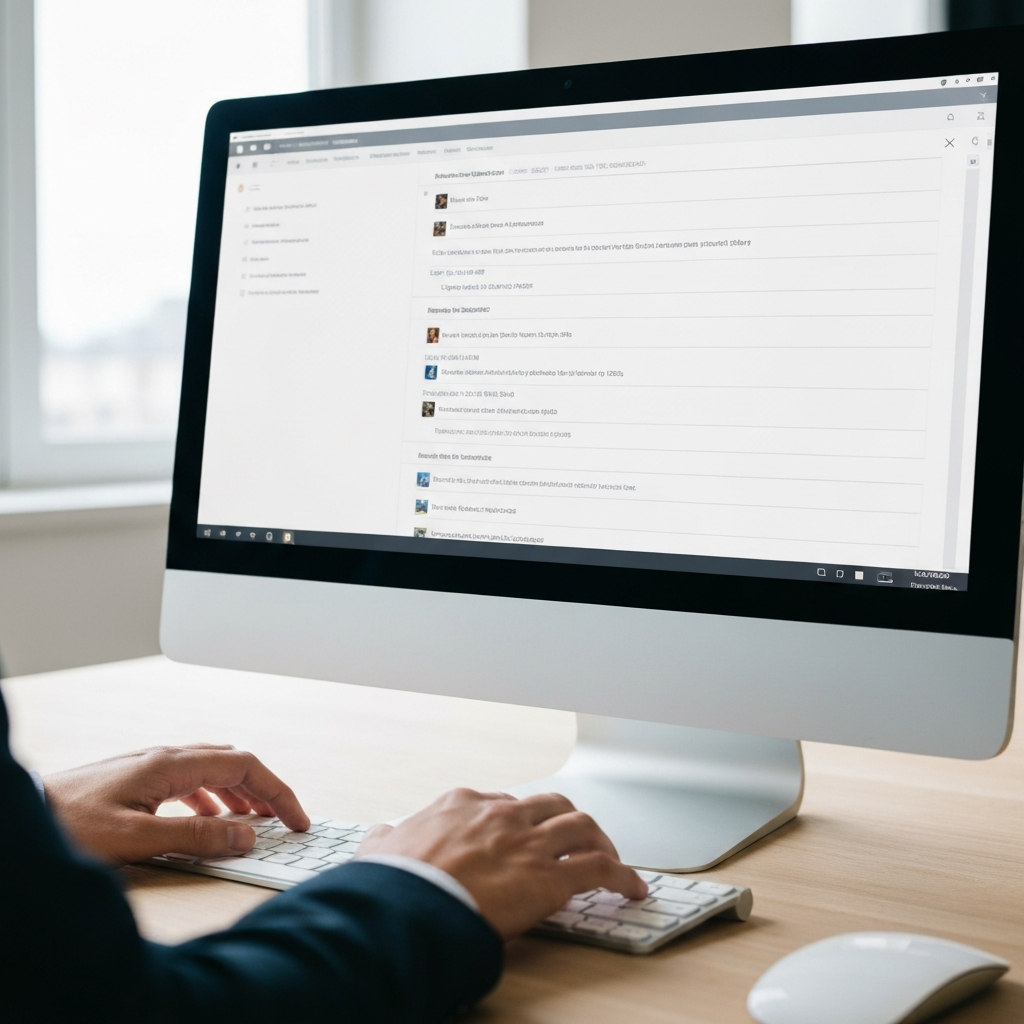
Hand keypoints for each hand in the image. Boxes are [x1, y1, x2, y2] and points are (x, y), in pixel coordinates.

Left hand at [43, 744, 308, 864]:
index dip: (278, 791)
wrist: (26, 817)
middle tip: (285, 821)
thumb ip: (195, 837)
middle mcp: (165, 757)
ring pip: (212, 770)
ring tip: (253, 823)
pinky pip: (190, 782)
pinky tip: (208, 821)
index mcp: (171, 763)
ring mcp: (150, 766)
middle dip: (265, 790)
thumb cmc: (70, 825)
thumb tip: (247, 834)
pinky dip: (213, 799)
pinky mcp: (137, 780)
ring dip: (240, 794)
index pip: (245, 765)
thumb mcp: (137, 839)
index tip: (296, 819)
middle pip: (233, 763)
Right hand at [357, 788, 645, 938]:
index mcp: (463, 804)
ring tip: (609, 857)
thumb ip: (386, 838)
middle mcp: (502, 814)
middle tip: (574, 840)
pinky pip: (601, 869)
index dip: (518, 819)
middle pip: (551, 805)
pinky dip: (623, 876)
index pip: (503, 802)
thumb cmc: (394, 882)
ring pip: (582, 826)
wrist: (409, 904)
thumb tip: (381, 835)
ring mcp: (529, 842)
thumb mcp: (380, 848)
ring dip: (600, 841)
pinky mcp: (551, 876)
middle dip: (566, 820)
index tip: (522, 835)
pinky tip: (632, 888)